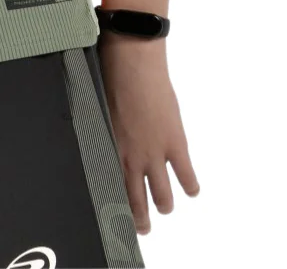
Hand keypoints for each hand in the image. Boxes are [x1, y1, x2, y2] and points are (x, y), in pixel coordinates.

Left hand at [98, 32, 199, 233]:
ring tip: (164, 206)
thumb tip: (97, 137)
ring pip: (163, 197)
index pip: (111, 190)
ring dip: (164, 205)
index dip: (115, 208)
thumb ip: (100, 129)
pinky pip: (187, 176)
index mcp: (108, 148)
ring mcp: (156, 153)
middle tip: (142, 226)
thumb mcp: (96, 107)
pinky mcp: (176, 143)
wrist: (132, 60)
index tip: (115, 219)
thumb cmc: (108, 75)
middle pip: (137, 202)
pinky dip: (190, 186)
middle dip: (140, 219)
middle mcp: (131, 158)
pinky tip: (190, 189)